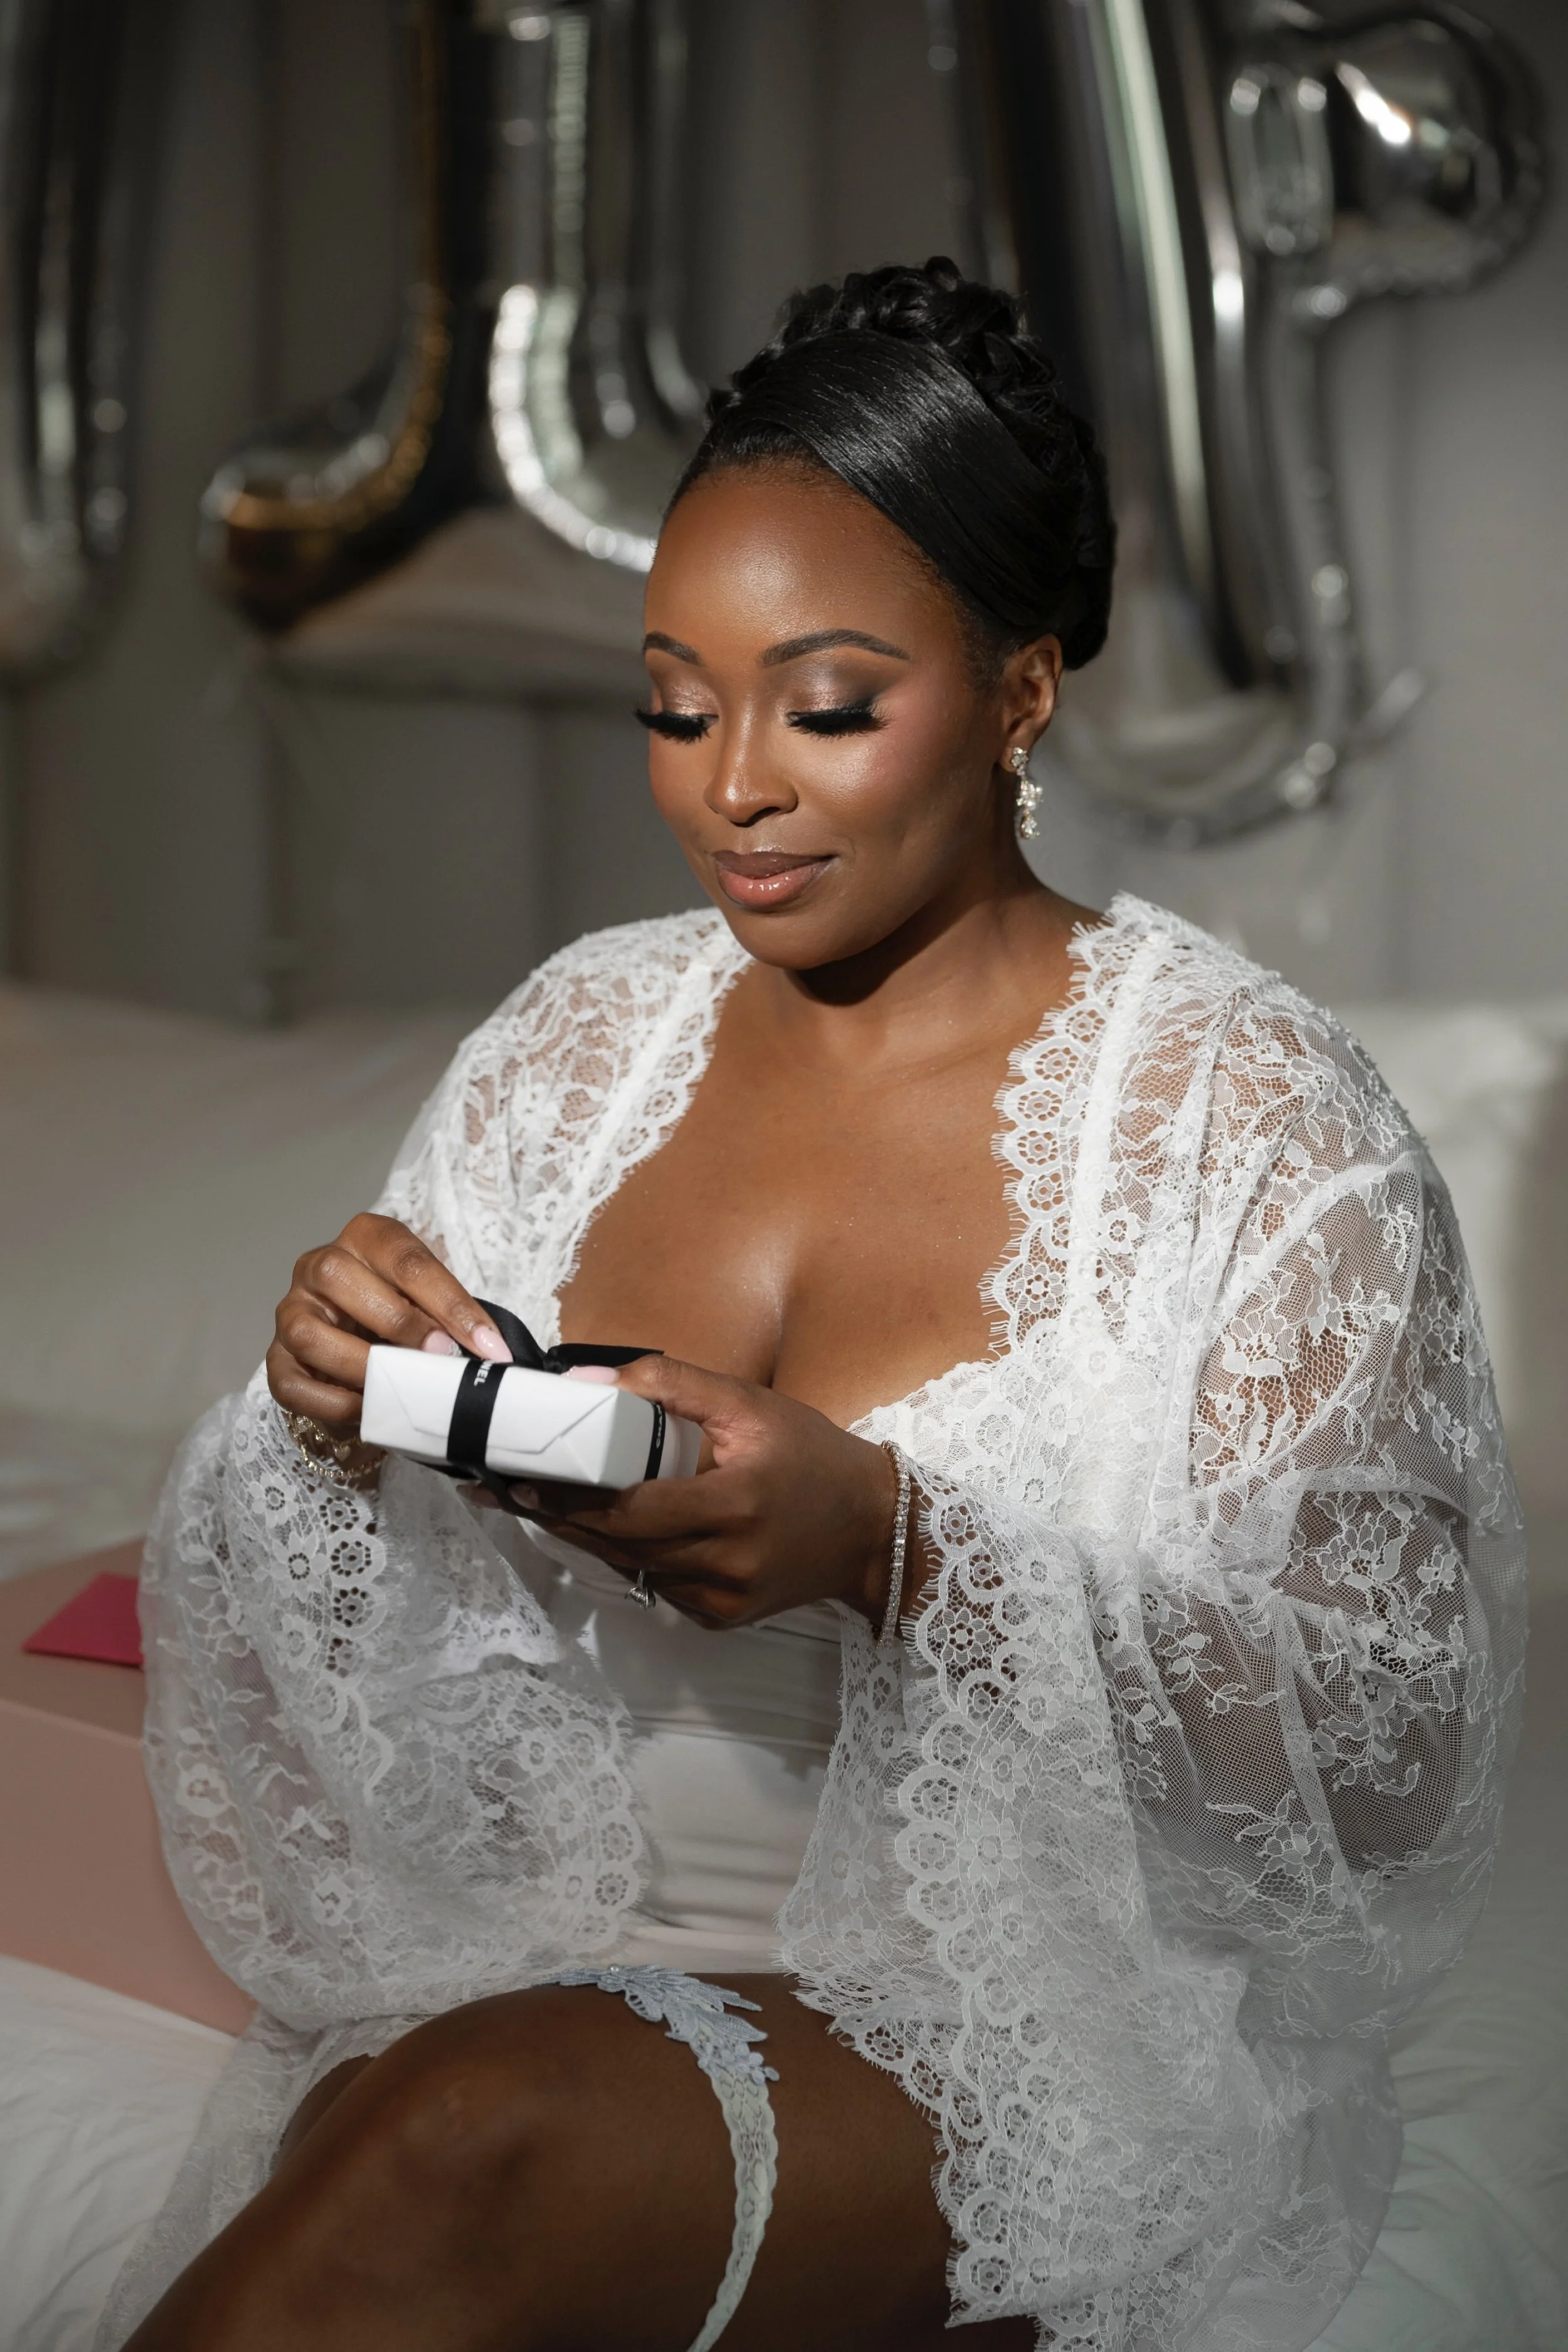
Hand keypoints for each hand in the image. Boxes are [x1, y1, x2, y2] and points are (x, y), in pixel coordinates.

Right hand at [267, 1212, 511, 1437]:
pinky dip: (330, 1402)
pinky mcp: (277, 1359)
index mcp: (365, 1239)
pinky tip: (366, 1410)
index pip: (406, 1260)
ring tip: (400, 1388)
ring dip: (359, 1364)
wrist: (366, 1347)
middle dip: (398, 1322)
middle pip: (339, 1278)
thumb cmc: (405, 1316)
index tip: (488, 1345)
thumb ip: (449, 1318)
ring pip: (307, 1332)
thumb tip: (488, 1353)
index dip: (450, 1303)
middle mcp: (318, 1267)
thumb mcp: (431, 1303)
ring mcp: (292, 1312)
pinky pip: (289, 1381)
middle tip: (440, 1358)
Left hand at [508, 1356, 900, 1630]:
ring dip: (586, 1538)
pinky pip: (659, 1585)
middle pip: (620, 1545)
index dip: (572, 1499)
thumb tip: (589, 1378)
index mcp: (734, 1504)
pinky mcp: (723, 1618)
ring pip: (633, 1569)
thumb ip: (670, 1384)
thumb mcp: (749, 1403)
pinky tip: (609, 1529)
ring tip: (542, 1505)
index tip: (523, 1478)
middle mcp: (727, 1562)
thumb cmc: (811, 1456)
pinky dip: (632, 1556)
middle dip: (560, 1518)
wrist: (872, 1529)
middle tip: (511, 1491)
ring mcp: (723, 1599)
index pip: (631, 1509)